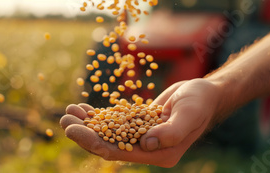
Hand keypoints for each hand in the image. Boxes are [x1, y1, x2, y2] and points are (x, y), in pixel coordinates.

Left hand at [60, 79, 221, 167]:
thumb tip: (146, 144)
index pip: (119, 152)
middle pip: (108, 144)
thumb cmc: (200, 103)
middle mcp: (147, 149)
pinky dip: (97, 116)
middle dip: (84, 134)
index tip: (73, 130)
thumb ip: (170, 132)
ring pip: (107, 133)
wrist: (205, 93)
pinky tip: (81, 108)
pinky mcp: (137, 124)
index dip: (93, 142)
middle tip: (64, 119)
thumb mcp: (188, 115)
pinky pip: (113, 122)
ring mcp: (141, 137)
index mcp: (159, 154)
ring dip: (87, 124)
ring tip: (68, 111)